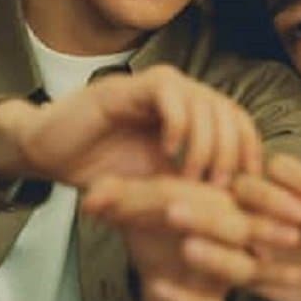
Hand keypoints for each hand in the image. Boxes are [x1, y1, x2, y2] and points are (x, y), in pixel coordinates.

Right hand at [0, 64, 263, 187]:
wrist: (50, 154)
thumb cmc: (104, 172)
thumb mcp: (157, 188)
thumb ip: (193, 189)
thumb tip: (239, 215)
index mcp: (193, 116)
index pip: (240, 124)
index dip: (250, 153)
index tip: (246, 190)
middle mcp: (182, 96)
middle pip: (230, 112)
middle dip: (231, 153)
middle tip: (218, 187)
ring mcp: (159, 89)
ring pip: (206, 102)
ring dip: (205, 144)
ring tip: (192, 176)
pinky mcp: (132, 86)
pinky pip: (170, 94)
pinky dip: (178, 123)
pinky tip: (169, 152)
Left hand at [81, 174, 300, 300]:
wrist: (162, 283)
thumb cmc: (159, 237)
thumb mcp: (136, 211)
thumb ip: (115, 197)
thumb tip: (91, 197)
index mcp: (221, 206)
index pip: (205, 192)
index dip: (172, 190)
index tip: (132, 192)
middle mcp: (232, 241)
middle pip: (238, 227)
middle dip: (207, 218)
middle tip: (172, 210)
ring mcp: (225, 277)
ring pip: (238, 269)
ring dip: (214, 258)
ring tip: (186, 249)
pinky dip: (185, 300)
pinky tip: (158, 288)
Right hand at [232, 155, 300, 300]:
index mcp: (281, 183)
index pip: (280, 167)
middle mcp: (252, 203)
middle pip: (245, 186)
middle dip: (270, 196)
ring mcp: (242, 236)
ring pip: (235, 223)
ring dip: (263, 227)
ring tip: (294, 238)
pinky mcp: (243, 273)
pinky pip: (251, 270)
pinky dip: (283, 273)